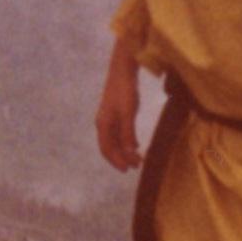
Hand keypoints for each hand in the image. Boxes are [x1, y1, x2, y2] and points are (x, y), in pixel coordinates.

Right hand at [95, 49, 141, 172]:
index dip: (116, 161)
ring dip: (125, 151)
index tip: (127, 170)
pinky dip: (127, 141)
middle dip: (122, 158)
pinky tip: (135, 145)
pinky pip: (119, 133)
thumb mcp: (128, 113)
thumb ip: (128, 133)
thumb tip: (129, 151)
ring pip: (115, 140)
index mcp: (103, 125)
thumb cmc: (124, 91)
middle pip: (110, 147)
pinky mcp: (115, 113)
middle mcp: (103, 124)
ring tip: (138, 158)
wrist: (123, 71)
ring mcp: (109, 118)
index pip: (107, 149)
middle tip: (136, 166)